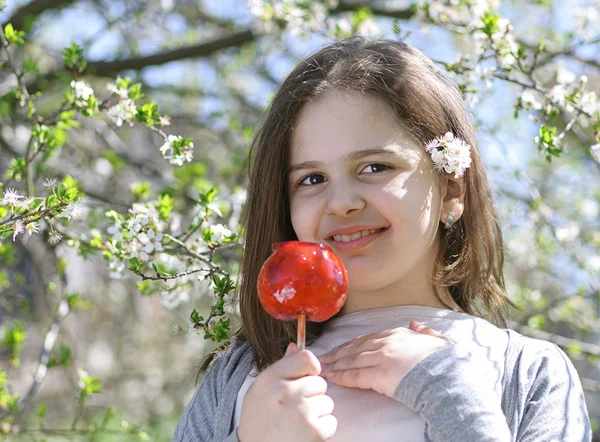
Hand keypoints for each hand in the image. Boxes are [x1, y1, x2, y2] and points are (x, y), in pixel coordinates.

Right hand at [237, 342, 336, 441]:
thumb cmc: (259, 419)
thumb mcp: (262, 388)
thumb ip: (281, 367)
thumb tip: (296, 346)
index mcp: (271, 378)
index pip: (306, 358)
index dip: (311, 369)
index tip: (305, 379)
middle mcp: (286, 392)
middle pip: (319, 382)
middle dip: (313, 395)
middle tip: (296, 409)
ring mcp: (301, 412)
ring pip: (327, 402)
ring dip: (318, 413)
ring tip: (298, 422)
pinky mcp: (313, 431)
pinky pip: (331, 422)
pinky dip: (322, 429)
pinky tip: (304, 434)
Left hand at [318, 320, 452, 398]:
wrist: (448, 375)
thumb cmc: (444, 361)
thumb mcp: (436, 340)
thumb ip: (424, 331)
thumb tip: (416, 323)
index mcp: (397, 333)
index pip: (367, 338)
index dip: (351, 344)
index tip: (341, 348)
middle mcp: (386, 342)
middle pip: (355, 348)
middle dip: (338, 353)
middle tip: (323, 358)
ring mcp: (381, 358)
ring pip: (352, 360)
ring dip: (335, 365)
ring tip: (323, 369)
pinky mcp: (379, 375)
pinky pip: (356, 375)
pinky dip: (342, 376)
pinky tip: (333, 378)